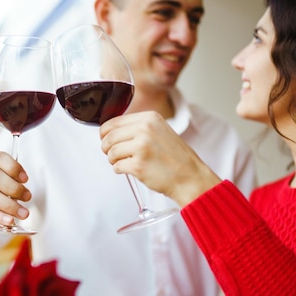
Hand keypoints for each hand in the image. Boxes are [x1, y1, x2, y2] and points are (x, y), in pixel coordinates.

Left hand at [99, 111, 220, 206]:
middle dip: (106, 148)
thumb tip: (110, 130)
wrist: (190, 177)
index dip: (105, 133)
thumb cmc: (175, 157)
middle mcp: (145, 129)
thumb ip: (138, 127)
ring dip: (113, 160)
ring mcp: (141, 147)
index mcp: (149, 118)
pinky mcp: (138, 165)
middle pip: (109, 137)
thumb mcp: (159, 131)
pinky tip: (131, 170)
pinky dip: (120, 170)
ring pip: (111, 152)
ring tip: (125, 162)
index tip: (107, 140)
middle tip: (111, 154)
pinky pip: (117, 166)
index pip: (113, 122)